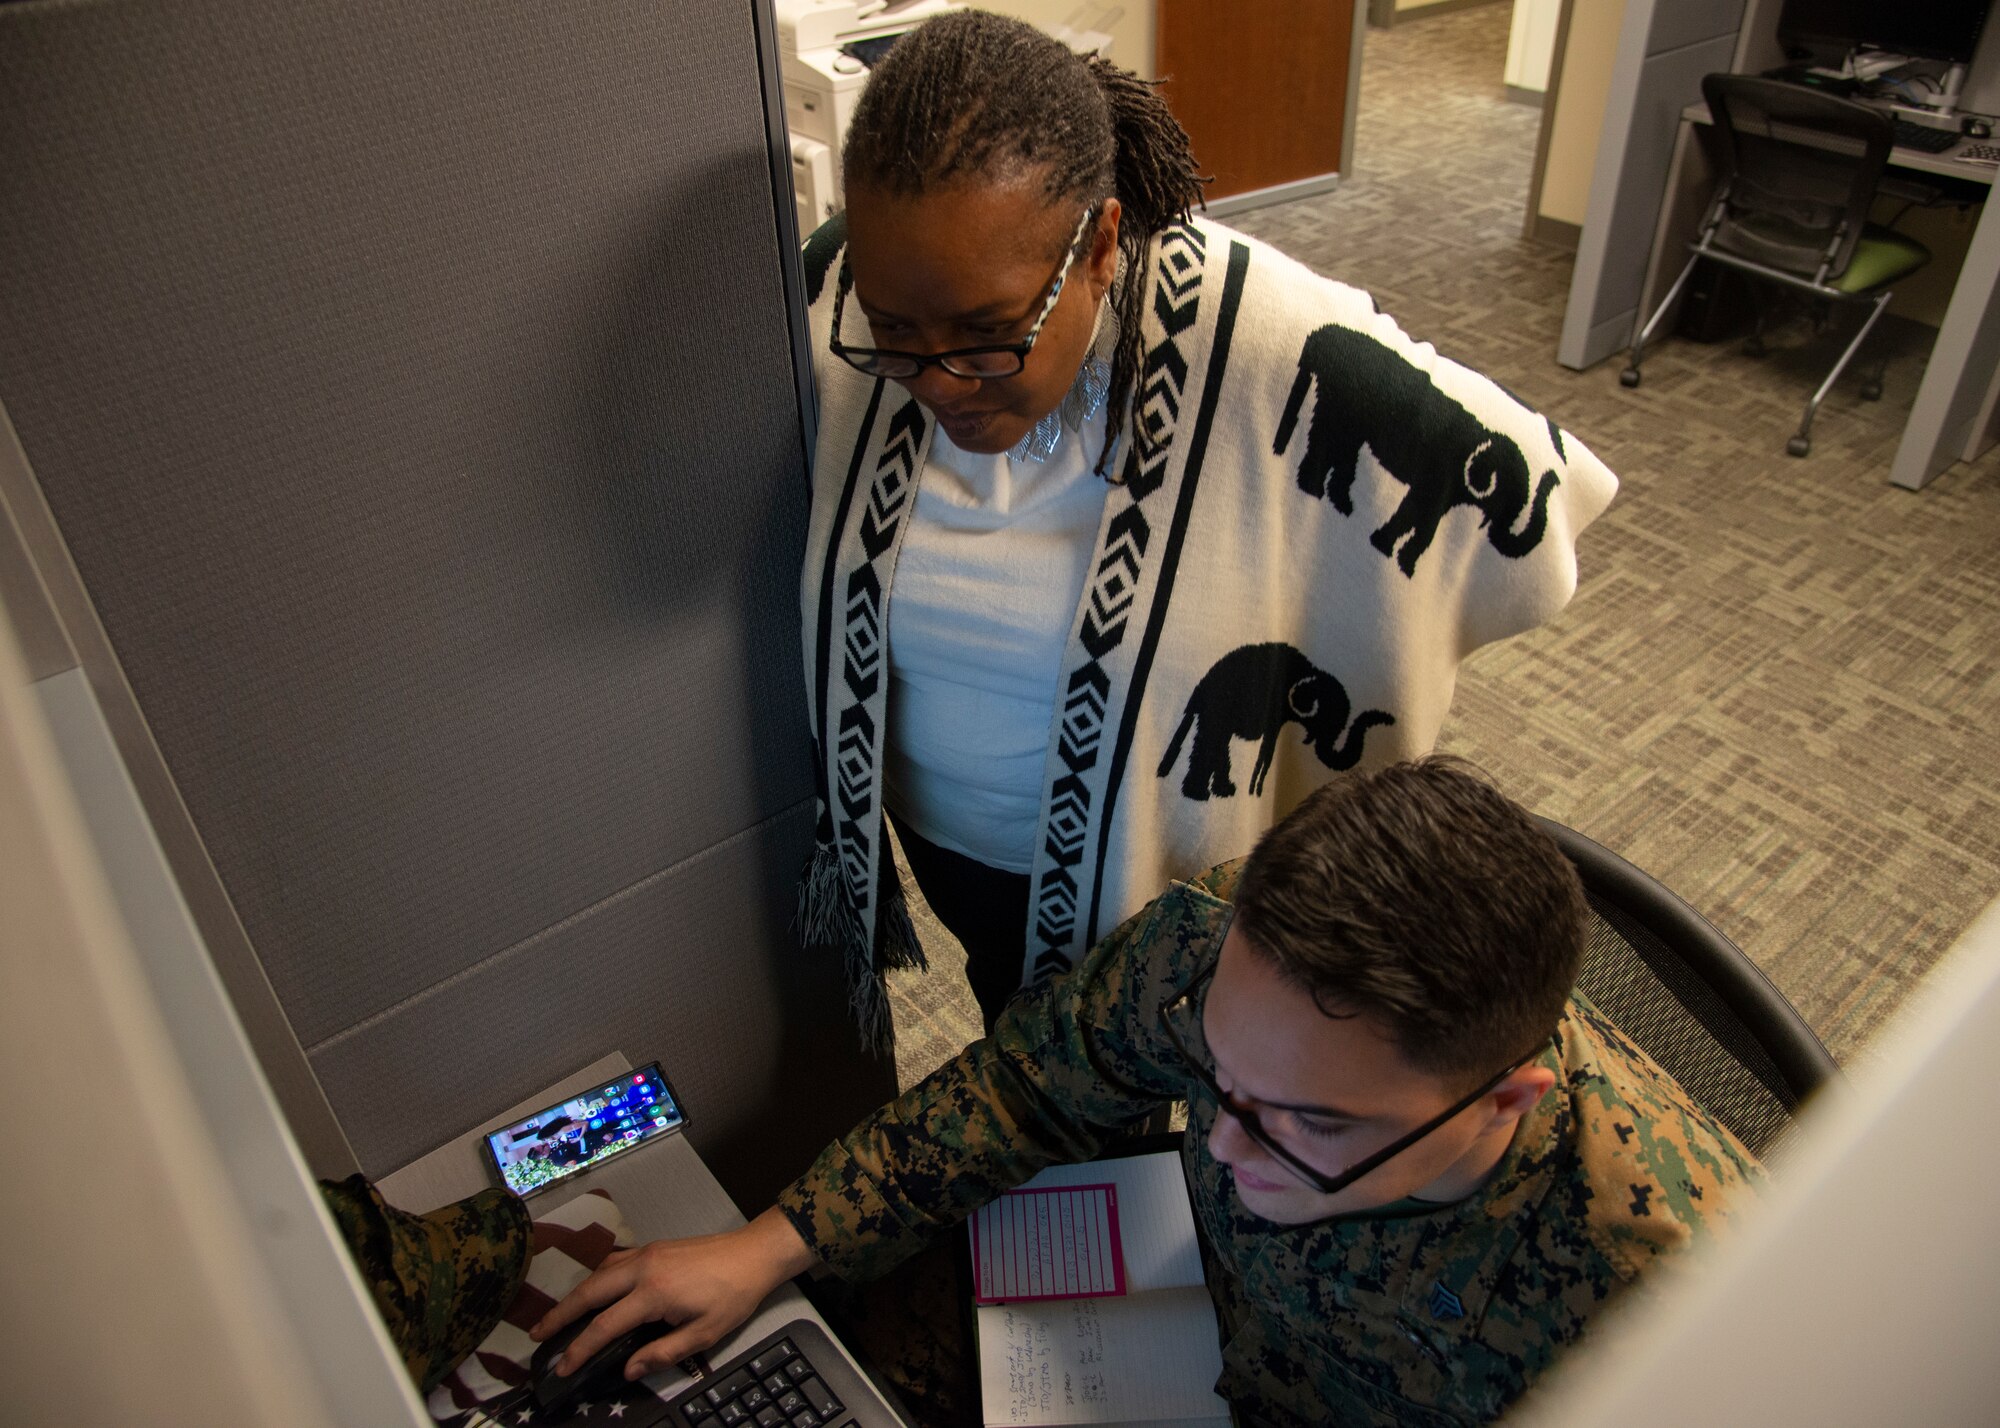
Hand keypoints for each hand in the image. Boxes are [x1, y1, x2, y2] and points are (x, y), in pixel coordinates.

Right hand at [529, 1207, 817, 1380]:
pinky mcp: (653, 1247)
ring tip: (557, 1316)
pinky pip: (613, 1262)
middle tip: (535, 1335)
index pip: (604, 1326)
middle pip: (589, 1291)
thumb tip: (628, 1370)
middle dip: (559, 1314)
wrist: (754, 1253)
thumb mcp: (704, 1335)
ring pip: (598, 1272)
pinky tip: (592, 1291)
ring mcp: (646, 1253)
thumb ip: (663, 1354)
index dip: (579, 1349)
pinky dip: (595, 1278)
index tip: (561, 1367)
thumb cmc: (733, 1296)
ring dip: (575, 1294)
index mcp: (653, 1293)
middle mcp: (642, 1268)